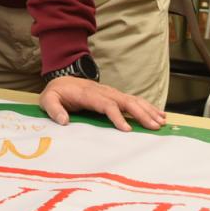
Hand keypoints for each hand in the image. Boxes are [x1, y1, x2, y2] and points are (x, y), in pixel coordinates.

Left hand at [39, 76, 165, 131]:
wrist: (61, 81)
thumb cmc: (56, 93)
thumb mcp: (48, 100)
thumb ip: (54, 109)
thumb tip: (64, 121)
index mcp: (87, 94)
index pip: (105, 104)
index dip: (117, 115)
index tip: (127, 129)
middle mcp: (102, 91)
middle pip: (124, 101)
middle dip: (140, 113)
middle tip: (154, 127)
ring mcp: (110, 92)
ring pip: (132, 99)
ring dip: (147, 110)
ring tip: (161, 122)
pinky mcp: (114, 95)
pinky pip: (133, 100)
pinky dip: (147, 106)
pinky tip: (159, 114)